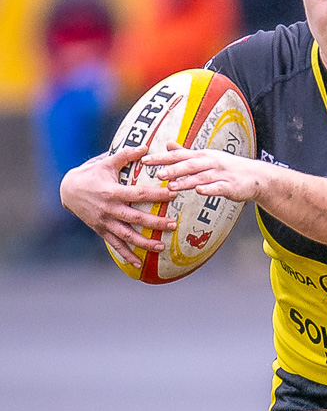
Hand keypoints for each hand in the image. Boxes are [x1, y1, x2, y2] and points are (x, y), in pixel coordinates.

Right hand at [59, 147, 176, 267]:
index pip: (139, 194)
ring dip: (145, 243)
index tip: (173, 195)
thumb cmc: (91, 174)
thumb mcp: (106, 163)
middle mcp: (109, 209)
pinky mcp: (101, 230)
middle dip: (156, 223)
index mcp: (112, 192)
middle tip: (174, 225)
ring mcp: (105, 222)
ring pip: (127, 236)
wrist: (67, 190)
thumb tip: (146, 146)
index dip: (157, 195)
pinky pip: (115, 245)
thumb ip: (125, 155)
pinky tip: (139, 264)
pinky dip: (127, 255)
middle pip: (136, 219)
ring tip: (162, 246)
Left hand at [144, 141, 265, 203]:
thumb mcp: (206, 157)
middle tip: (157, 173)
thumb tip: (168, 144)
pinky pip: (218, 187)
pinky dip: (209, 189)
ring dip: (186, 181)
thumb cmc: (227, 167)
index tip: (144, 160)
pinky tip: (200, 192)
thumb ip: (186, 152)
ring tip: (172, 186)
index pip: (178, 155)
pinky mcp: (230, 186)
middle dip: (172, 169)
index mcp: (201, 156)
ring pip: (201, 177)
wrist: (254, 176)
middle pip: (188, 165)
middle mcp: (210, 162)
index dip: (161, 158)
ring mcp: (220, 174)